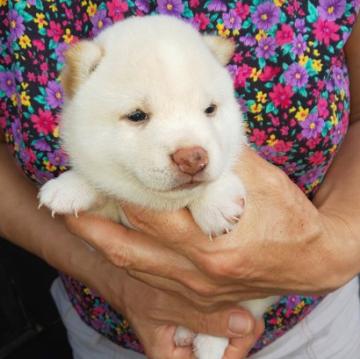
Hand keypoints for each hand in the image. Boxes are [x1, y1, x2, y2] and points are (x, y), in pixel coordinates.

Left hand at [66, 147, 349, 306]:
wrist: (313, 259)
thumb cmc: (289, 216)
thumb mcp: (260, 179)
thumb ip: (221, 161)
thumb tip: (191, 143)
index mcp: (216, 238)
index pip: (153, 213)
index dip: (121, 193)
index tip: (96, 177)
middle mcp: (200, 269)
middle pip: (133, 242)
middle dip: (98, 220)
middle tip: (68, 201)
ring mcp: (197, 290)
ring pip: (135, 268)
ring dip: (102, 244)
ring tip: (76, 222)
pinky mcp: (199, 299)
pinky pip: (150, 286)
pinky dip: (126, 265)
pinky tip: (109, 248)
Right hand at [92, 255, 263, 358]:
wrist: (121, 274)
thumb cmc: (134, 290)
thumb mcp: (165, 303)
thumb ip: (202, 317)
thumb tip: (244, 325)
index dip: (236, 349)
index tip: (249, 325)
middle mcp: (186, 350)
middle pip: (225, 350)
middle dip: (242, 332)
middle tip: (252, 310)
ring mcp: (193, 333)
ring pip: (225, 333)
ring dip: (237, 316)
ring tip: (244, 298)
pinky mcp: (196, 316)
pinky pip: (218, 316)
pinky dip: (227, 305)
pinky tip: (230, 293)